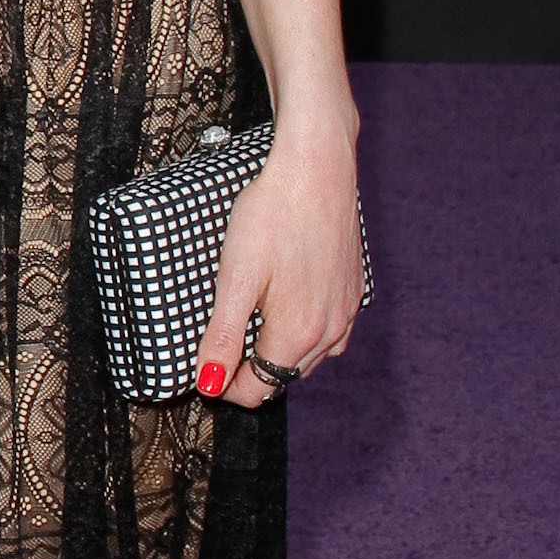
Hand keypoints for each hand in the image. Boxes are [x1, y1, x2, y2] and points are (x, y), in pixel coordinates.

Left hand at [197, 124, 364, 409]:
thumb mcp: (236, 278)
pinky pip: (328, 332)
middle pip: (283, 378)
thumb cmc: (273, 215)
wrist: (317, 168)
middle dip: (250, 371)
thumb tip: (209, 383)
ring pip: (308, 358)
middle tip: (221, 342)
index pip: (256, 390)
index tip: (205, 367)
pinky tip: (286, 306)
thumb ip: (223, 336)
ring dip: (278, 354)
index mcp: (298, 333)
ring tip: (250, 323)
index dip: (225, 386)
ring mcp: (347, 311)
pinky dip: (303, 332)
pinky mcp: (354, 290)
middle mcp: (330, 331)